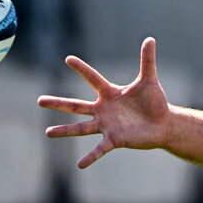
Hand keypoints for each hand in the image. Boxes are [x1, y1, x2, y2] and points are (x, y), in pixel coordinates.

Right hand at [38, 37, 171, 167]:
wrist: (163, 123)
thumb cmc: (154, 102)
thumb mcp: (149, 80)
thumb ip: (147, 60)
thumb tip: (150, 38)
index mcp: (110, 94)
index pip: (93, 78)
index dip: (82, 68)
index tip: (68, 58)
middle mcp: (104, 110)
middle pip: (76, 105)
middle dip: (58, 103)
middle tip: (39, 100)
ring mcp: (107, 125)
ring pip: (81, 128)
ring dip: (65, 130)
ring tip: (47, 133)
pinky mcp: (115, 139)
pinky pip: (99, 149)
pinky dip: (90, 157)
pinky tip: (80, 165)